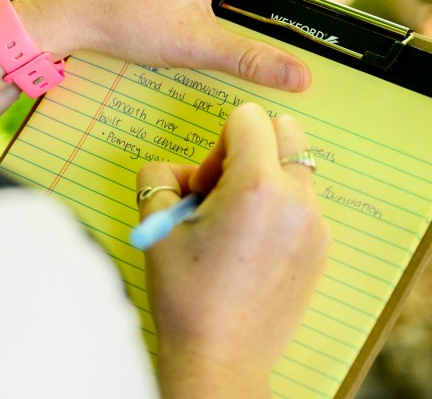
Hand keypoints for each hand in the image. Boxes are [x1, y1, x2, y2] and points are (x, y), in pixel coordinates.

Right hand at [136, 103, 329, 396]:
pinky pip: (301, 201)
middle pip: (284, 132)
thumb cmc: (186, 296)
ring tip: (233, 223)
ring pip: (294, 167)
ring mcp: (315, 225)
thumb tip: (175, 173)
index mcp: (256, 187)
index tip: (203, 186)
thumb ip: (158, 178)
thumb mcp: (155, 227)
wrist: (220, 357)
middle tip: (220, 193)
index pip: (247, 118)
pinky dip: (276, 205)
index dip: (215, 145)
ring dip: (262, 177)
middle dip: (248, 150)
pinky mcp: (320, 247)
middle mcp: (296, 199)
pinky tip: (249, 245)